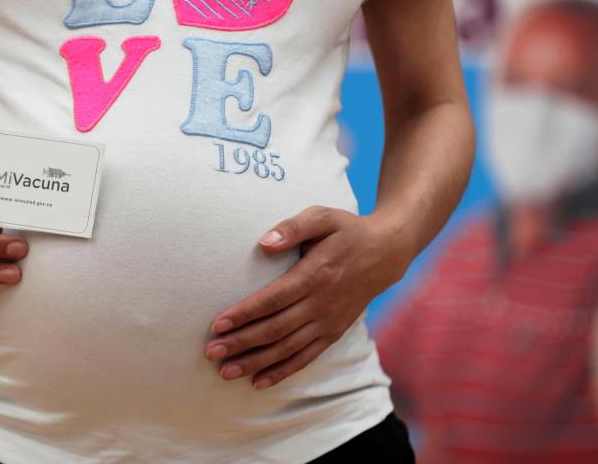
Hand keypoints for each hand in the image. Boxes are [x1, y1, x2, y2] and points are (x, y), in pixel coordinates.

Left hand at [204, 205, 410, 389]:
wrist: (386, 253)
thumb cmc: (347, 231)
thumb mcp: (323, 217)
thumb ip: (293, 227)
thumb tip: (264, 242)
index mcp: (314, 275)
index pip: (273, 300)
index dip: (244, 313)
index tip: (217, 324)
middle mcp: (321, 304)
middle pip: (275, 329)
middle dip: (241, 343)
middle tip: (211, 352)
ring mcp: (328, 322)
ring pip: (287, 348)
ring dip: (256, 362)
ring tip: (226, 371)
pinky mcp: (334, 332)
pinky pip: (306, 357)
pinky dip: (283, 371)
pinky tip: (259, 381)